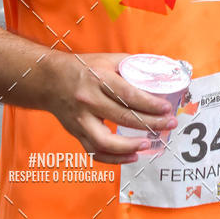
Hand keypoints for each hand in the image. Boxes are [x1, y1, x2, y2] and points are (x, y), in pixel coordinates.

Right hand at [45, 51, 177, 163]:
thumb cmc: (84, 68)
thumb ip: (131, 66)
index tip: (167, 109)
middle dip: (150, 123)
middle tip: (169, 124)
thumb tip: (158, 74)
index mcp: (99, 78)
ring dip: (130, 146)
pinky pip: (95, 151)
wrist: (50, 80)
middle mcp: (89, 99)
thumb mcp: (107, 60)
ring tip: (149, 144)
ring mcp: (81, 119)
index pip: (128, 94)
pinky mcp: (76, 132)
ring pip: (105, 141)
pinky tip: (131, 157)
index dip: (150, 104)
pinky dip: (114, 158)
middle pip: (123, 117)